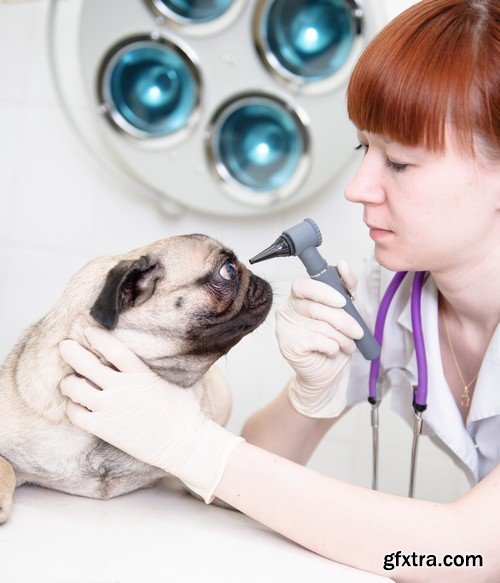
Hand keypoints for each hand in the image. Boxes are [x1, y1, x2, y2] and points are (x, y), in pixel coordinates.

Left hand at [59, 327, 243, 502]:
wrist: (182, 443)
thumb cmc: (184, 412)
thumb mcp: (171, 381)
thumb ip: (155, 368)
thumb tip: (155, 354)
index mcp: (140, 374)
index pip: (113, 349)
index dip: (98, 337)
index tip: (88, 331)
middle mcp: (121, 388)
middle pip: (86, 364)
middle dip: (71, 352)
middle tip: (64, 346)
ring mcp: (110, 409)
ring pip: (75, 388)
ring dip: (68, 381)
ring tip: (70, 380)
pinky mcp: (104, 428)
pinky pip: (75, 414)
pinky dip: (71, 406)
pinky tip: (76, 404)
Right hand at [275, 261, 362, 417]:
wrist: (327, 371)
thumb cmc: (334, 339)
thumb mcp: (345, 309)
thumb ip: (345, 286)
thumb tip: (343, 265)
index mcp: (299, 296)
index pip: (303, 285)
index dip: (323, 292)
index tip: (343, 301)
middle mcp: (287, 309)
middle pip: (316, 308)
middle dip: (343, 321)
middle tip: (357, 332)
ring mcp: (284, 327)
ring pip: (320, 326)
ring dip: (341, 337)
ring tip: (348, 345)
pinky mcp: (287, 345)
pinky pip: (317, 341)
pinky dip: (332, 347)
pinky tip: (332, 351)